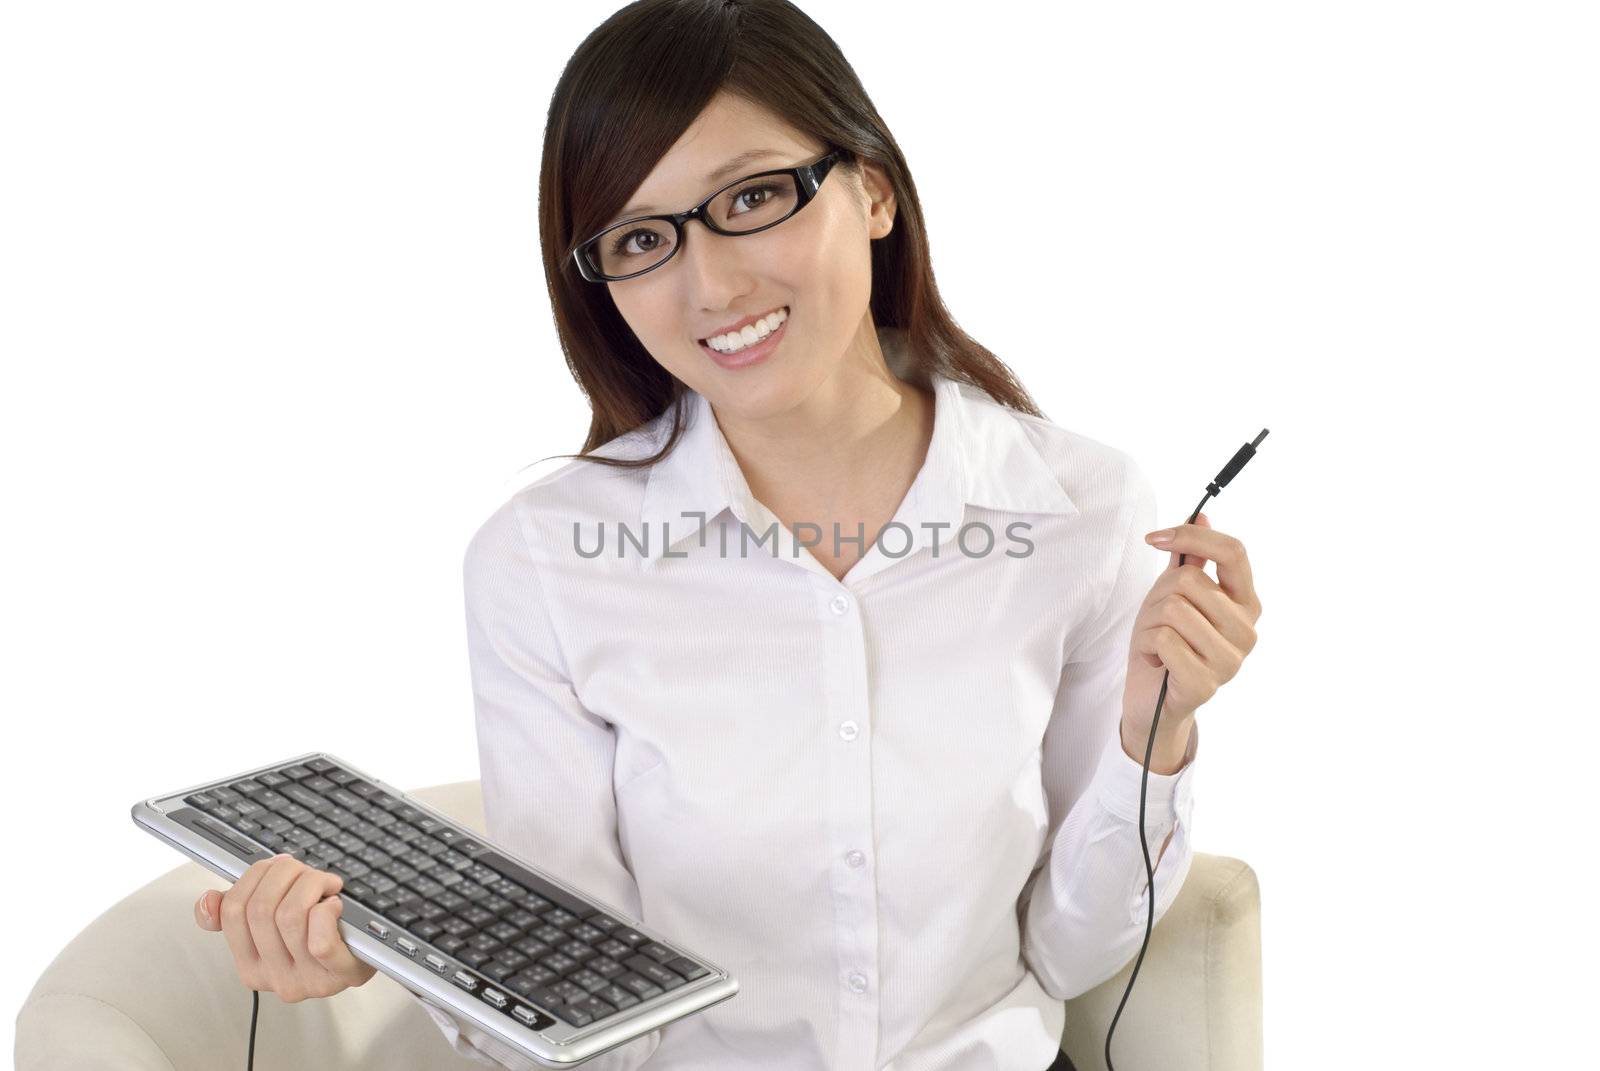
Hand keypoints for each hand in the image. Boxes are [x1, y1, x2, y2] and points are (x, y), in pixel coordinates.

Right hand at [194, 853, 376, 1001]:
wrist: (368, 955)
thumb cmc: (323, 934)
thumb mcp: (275, 926)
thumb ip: (236, 913)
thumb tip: (209, 901)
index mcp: (251, 965)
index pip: (233, 911)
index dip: (255, 876)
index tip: (276, 867)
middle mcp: (275, 977)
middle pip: (262, 908)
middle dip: (287, 874)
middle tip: (306, 872)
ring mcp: (307, 980)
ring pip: (290, 916)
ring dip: (312, 885)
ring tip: (326, 885)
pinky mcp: (339, 974)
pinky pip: (320, 940)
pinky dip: (327, 911)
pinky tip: (334, 905)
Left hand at [1122, 512, 1261, 756]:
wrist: (1151, 698)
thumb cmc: (1165, 642)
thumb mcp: (1173, 594)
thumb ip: (1191, 559)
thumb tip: (1202, 515)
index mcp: (1246, 602)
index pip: (1232, 552)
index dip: (1191, 537)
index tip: (1155, 539)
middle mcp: (1247, 630)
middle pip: (1190, 581)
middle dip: (1158, 597)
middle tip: (1158, 622)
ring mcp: (1231, 660)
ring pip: (1174, 609)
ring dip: (1151, 624)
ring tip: (1159, 643)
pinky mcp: (1206, 683)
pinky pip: (1164, 639)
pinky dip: (1147, 647)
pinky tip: (1157, 662)